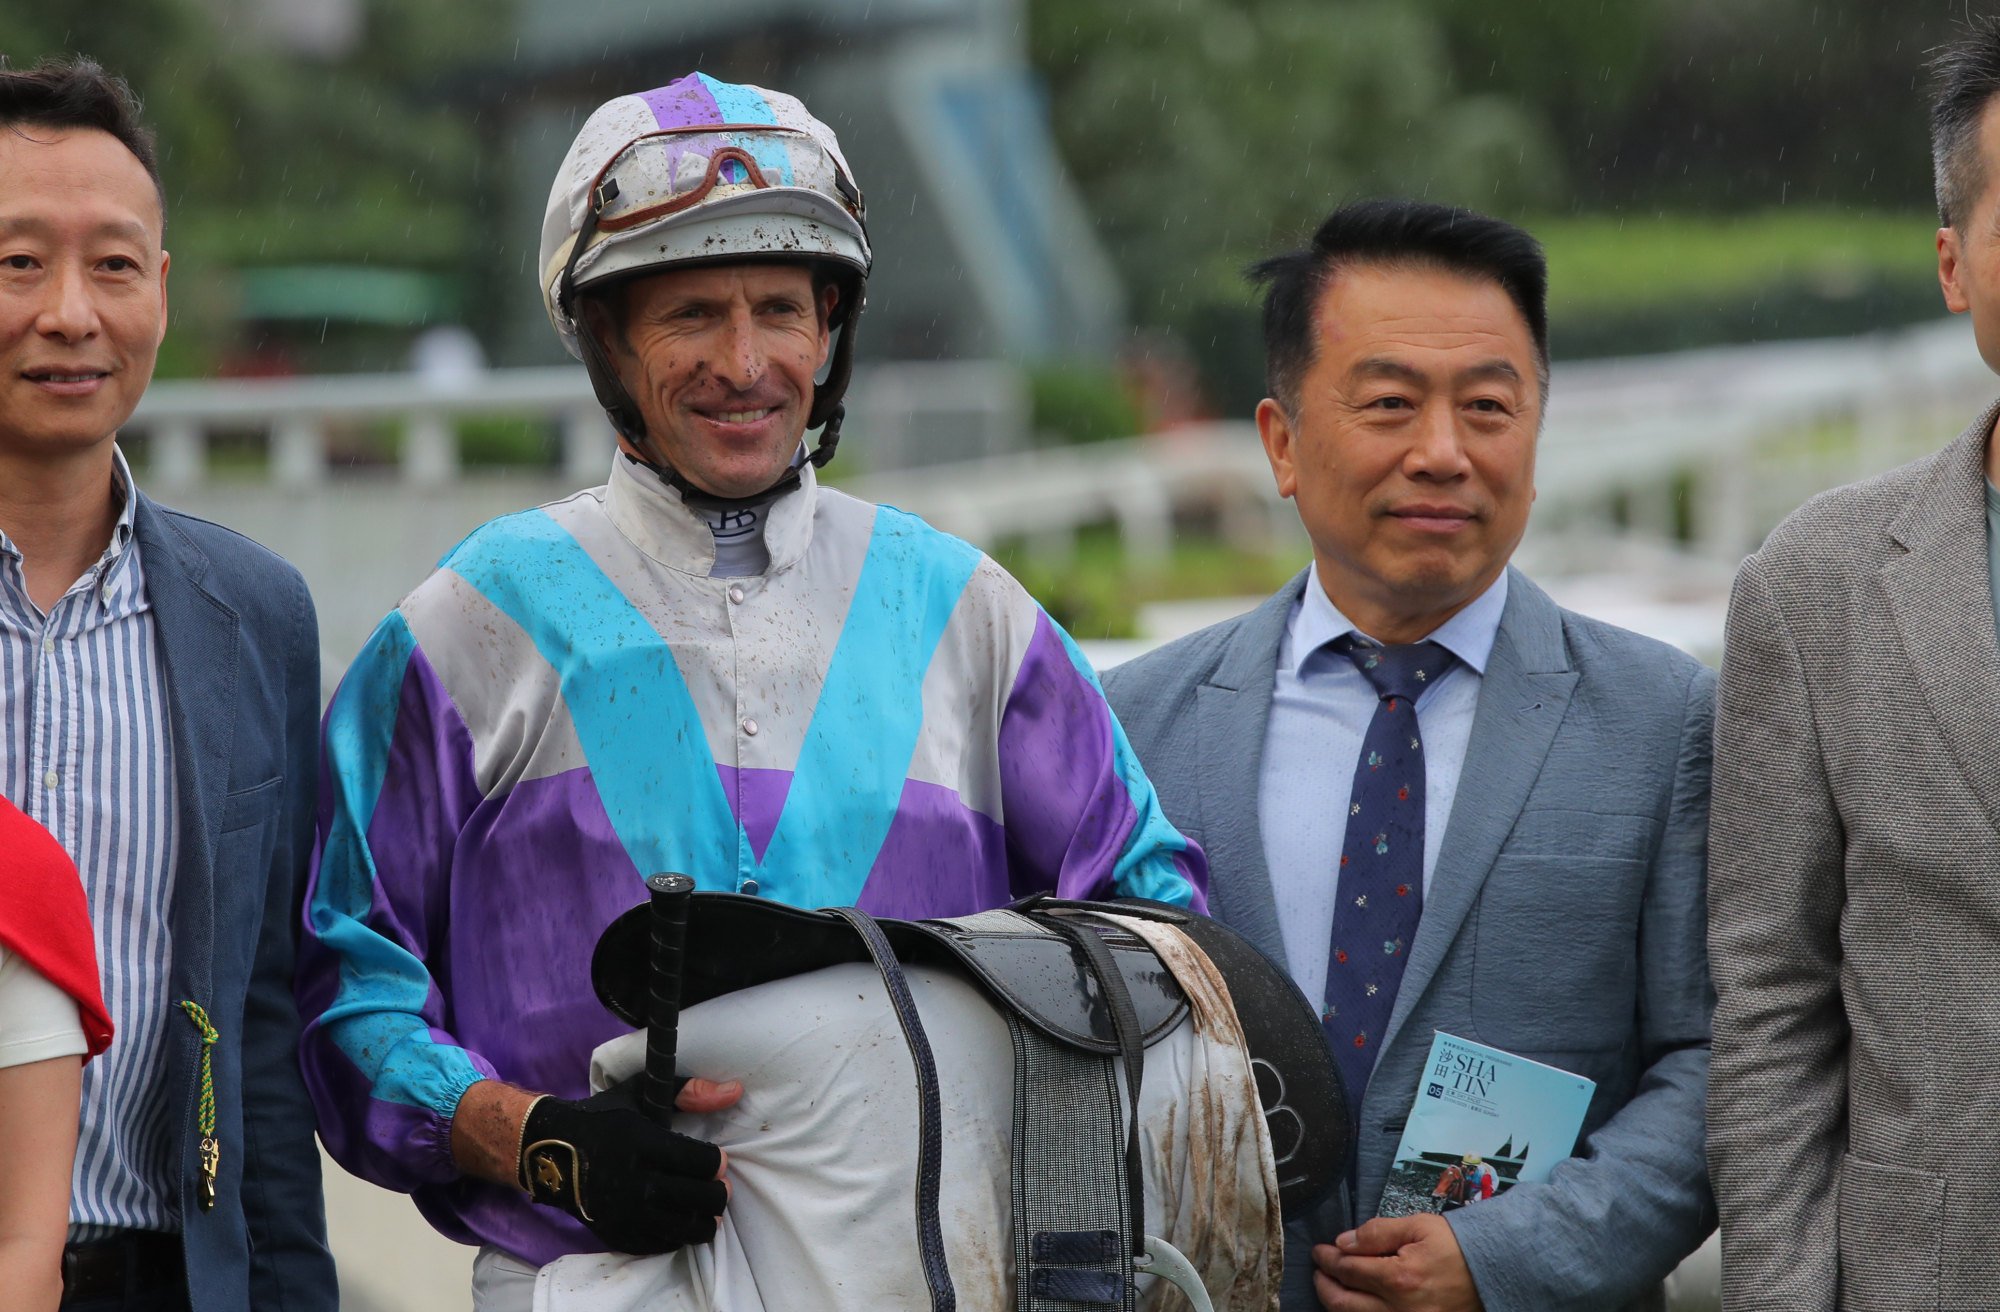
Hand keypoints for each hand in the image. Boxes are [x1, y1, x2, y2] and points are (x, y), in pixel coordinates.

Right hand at [519, 1074, 742, 1253]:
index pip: (701, 1161)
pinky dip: (680, 1235)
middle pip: (701, 1197)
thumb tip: (735, 1092)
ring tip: (710, 1210)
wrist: (551, 1154)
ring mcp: (626, 1213)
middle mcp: (635, 1182)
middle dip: (719, 1192)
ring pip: (687, 1227)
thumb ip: (690, 1092)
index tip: (717, 1160)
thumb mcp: (642, 1093)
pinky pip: (664, 1244)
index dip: (717, 1162)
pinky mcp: (618, 1234)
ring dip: (708, 1220)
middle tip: (720, 1186)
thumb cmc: (603, 1119)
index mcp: (642, 1143)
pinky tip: (683, 1221)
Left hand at [1313, 1214, 1481, 1311]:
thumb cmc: (1458, 1248)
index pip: (1348, 1270)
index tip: (1320, 1251)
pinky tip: (1356, 1303)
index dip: (1328, 1259)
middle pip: (1343, 1304)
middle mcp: (1399, 1310)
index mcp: (1399, 1279)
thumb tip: (1344, 1242)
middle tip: (1319, 1270)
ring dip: (1337, 1304)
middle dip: (1324, 1285)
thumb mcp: (1419, 1227)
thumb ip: (1378, 1232)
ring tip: (1332, 1286)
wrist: (1493, 1274)